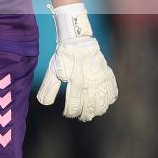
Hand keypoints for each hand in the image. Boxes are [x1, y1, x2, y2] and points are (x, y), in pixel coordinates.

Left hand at [36, 3, 118, 121]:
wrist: (78, 41)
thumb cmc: (64, 56)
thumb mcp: (53, 71)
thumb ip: (48, 88)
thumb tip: (44, 103)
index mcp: (75, 84)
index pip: (74, 106)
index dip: (71, 113)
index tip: (67, 114)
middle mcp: (89, 83)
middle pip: (90, 107)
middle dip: (85, 115)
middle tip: (82, 117)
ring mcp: (100, 79)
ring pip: (103, 102)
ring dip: (98, 110)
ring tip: (94, 113)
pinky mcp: (107, 74)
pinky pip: (113, 90)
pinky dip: (110, 98)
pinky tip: (106, 102)